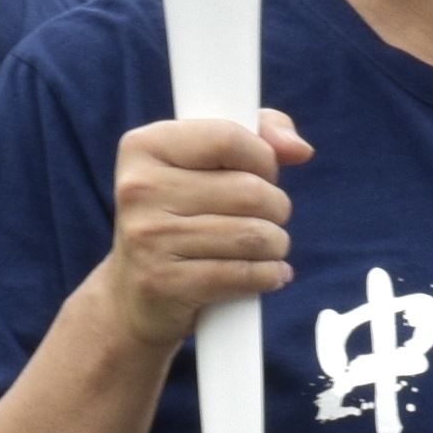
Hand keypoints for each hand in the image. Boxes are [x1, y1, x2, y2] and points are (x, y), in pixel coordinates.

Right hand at [100, 110, 306, 354]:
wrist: (133, 295)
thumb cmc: (180, 219)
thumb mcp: (202, 165)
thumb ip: (256, 137)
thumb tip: (300, 149)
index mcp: (145, 147)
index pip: (227, 137)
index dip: (262, 158)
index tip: (262, 174)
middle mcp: (139, 189)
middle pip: (249, 191)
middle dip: (276, 207)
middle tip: (266, 218)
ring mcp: (148, 237)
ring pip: (253, 235)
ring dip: (276, 245)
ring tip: (268, 248)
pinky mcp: (164, 282)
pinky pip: (243, 274)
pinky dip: (269, 275)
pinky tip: (268, 274)